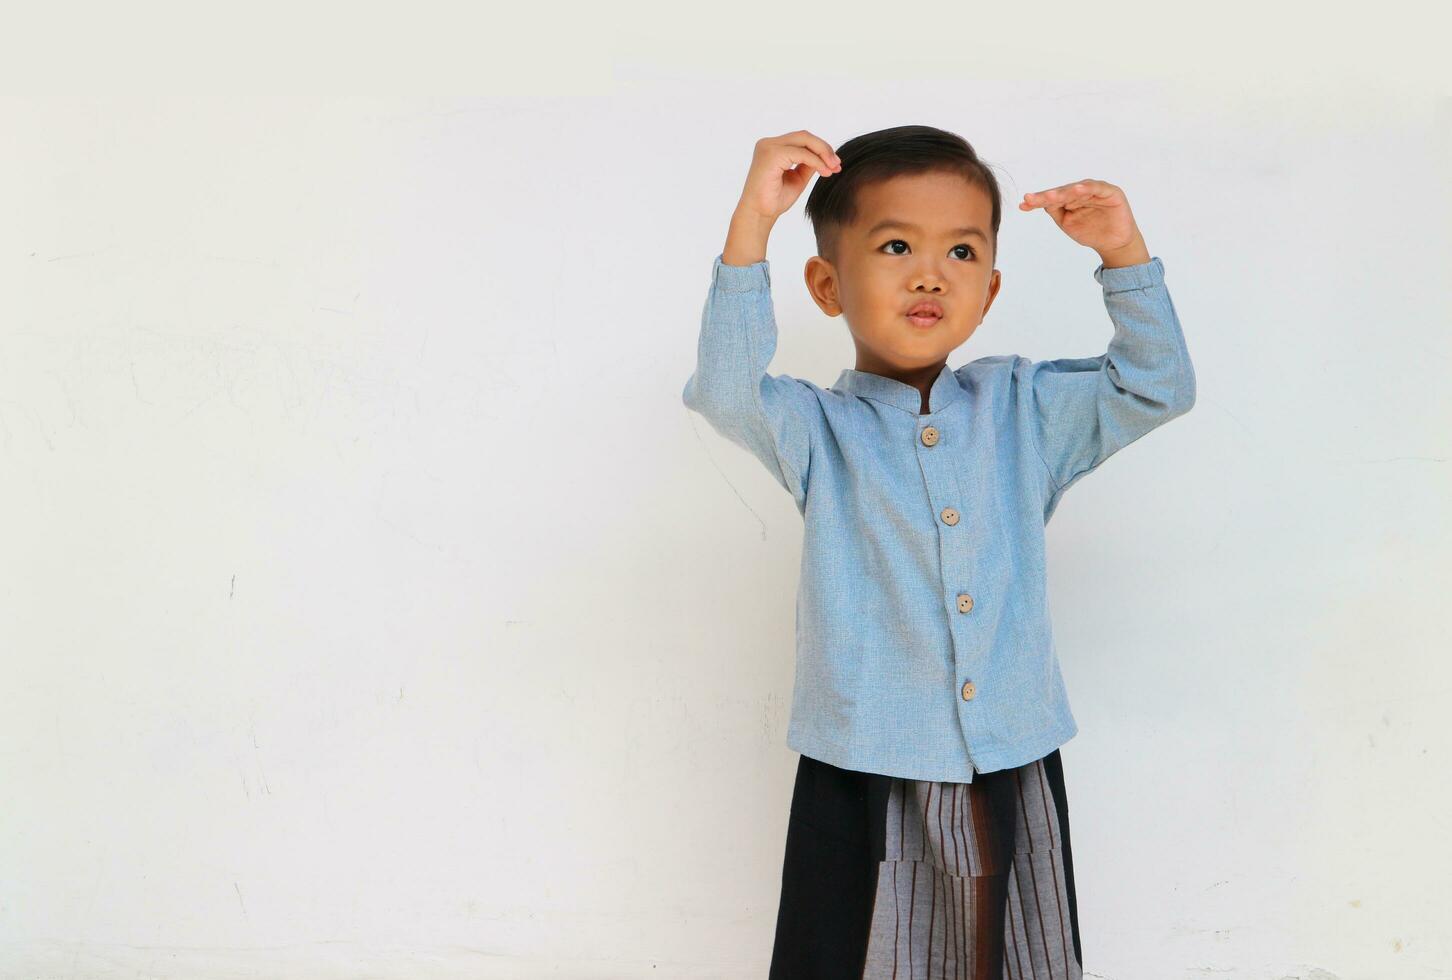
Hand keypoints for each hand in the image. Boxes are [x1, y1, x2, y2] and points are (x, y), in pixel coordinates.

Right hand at [735, 130, 841, 222]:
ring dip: (823, 153)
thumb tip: (825, 156)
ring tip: (833, 168)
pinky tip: (824, 172)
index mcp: (772, 148)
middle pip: (804, 136)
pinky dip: (816, 161)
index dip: (820, 149)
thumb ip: (808, 165)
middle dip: (824, 148)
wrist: (759, 215)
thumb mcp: (797, 178)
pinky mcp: (772, 154)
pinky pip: (802, 153)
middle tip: (837, 164)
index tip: (834, 165)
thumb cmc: (774, 201)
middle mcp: (768, 143)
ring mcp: (769, 147)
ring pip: (804, 139)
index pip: (801, 140)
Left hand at [1019, 179, 1146, 259]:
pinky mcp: (1110, 192)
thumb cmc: (1091, 231)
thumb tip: (1035, 202)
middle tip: (1031, 199)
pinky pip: (1097, 188)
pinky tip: (1077, 190)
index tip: (1023, 205)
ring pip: (1077, 189)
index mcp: (1069, 198)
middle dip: (1046, 196)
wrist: (1113, 244)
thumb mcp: (1067, 222)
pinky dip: (1087, 188)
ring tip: (1050, 196)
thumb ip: (1055, 211)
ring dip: (1064, 192)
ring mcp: (1095, 190)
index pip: (1051, 198)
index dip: (1037, 200)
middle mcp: (1081, 191)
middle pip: (1061, 192)